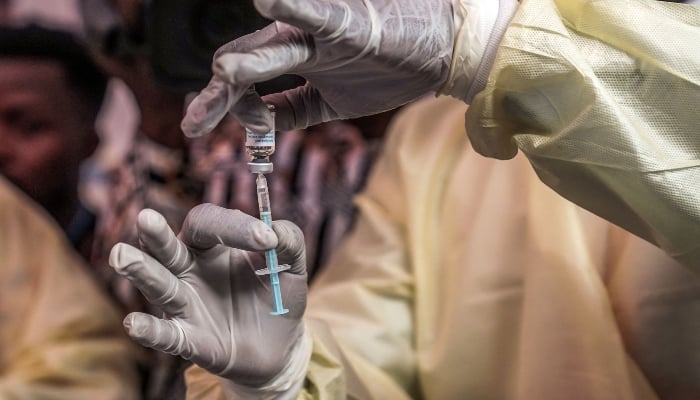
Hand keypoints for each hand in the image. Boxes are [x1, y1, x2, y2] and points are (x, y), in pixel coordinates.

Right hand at [109, 204, 307, 388]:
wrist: (279, 346)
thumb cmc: (278, 295)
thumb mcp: (292, 266)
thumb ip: (289, 240)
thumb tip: (275, 230)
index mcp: (214, 246)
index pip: (210, 223)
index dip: (234, 226)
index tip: (267, 239)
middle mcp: (191, 269)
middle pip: (168, 247)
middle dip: (156, 234)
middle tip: (146, 218)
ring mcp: (186, 304)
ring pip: (159, 285)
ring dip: (142, 271)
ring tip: (122, 255)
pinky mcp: (189, 339)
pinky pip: (167, 334)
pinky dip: (150, 330)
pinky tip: (134, 324)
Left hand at [180, 0, 455, 136]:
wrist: (442, 51)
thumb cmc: (389, 71)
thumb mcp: (331, 102)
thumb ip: (292, 112)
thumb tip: (255, 129)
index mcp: (295, 62)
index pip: (246, 85)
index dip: (219, 105)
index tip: (197, 126)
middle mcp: (300, 44)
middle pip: (246, 66)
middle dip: (218, 96)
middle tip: (194, 121)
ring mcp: (322, 35)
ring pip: (271, 47)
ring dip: (245, 63)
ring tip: (223, 75)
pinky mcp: (349, 25)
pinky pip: (317, 16)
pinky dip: (292, 10)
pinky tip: (268, 4)